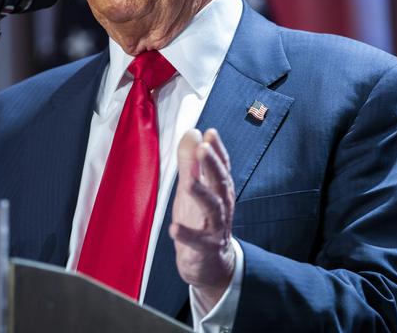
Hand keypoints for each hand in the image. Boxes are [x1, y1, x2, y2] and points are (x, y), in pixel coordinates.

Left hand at [169, 128, 235, 312]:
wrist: (209, 263)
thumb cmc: (200, 220)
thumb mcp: (193, 188)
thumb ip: (190, 161)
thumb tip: (192, 132)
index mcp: (219, 189)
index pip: (221, 166)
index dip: (217, 149)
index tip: (210, 133)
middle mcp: (222, 205)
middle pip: (220, 182)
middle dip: (212, 165)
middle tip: (203, 148)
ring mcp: (216, 227)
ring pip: (213, 208)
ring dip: (201, 194)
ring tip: (188, 182)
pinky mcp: (206, 248)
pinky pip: (198, 242)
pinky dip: (187, 235)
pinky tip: (174, 228)